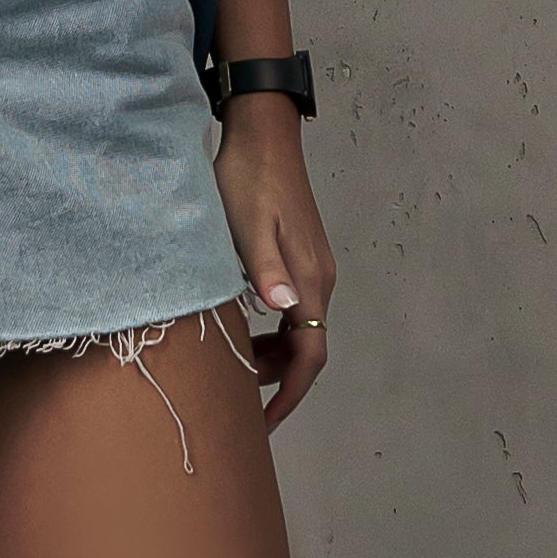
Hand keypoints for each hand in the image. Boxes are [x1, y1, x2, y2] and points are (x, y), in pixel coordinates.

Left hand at [211, 97, 332, 429]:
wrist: (262, 134)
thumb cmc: (247, 177)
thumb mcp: (245, 225)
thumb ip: (265, 269)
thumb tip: (284, 307)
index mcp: (308, 279)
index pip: (310, 354)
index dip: (289, 394)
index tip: (265, 422)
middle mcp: (318, 278)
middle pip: (308, 348)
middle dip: (278, 380)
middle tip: (238, 397)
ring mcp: (312, 268)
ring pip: (301, 330)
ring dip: (274, 355)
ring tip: (237, 365)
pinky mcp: (301, 257)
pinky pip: (295, 309)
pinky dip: (274, 330)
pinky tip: (246, 326)